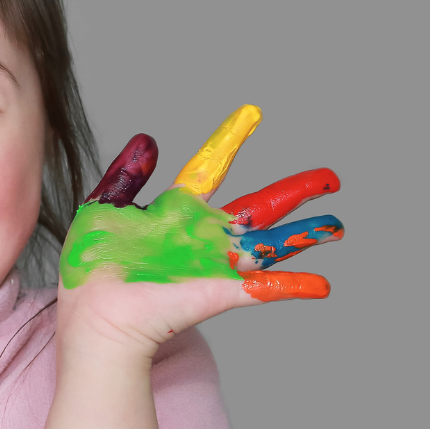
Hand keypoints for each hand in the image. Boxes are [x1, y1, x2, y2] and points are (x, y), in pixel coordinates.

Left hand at [56, 105, 343, 356]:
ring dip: (308, 234)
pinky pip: (264, 288)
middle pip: (260, 206)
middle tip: (330, 177)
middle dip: (297, 191)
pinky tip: (322, 285)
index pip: (211, 167)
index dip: (231, 140)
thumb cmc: (91, 269)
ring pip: (273, 244)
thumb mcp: (103, 210)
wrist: (94, 314)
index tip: (251, 113)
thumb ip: (127, 176)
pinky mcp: (219, 291)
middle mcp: (203, 235)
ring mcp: (215, 263)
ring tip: (338, 226)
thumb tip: (147, 139)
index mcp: (176, 212)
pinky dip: (293, 286)